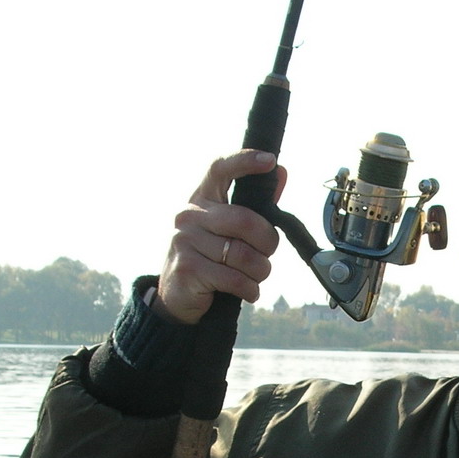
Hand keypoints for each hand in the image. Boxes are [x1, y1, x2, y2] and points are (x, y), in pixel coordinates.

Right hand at [155, 150, 286, 323]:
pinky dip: (250, 290)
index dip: (245, 161)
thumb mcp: (227, 229)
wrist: (178, 296)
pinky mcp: (188, 269)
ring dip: (260, 272)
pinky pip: (236, 279)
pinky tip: (246, 291)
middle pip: (246, 221)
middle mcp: (190, 215)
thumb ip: (255, 204)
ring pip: (245, 256)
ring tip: (253, 277)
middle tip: (266, 255)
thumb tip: (280, 172)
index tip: (270, 161)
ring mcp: (185, 241)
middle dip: (267, 243)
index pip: (220, 169)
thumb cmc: (211, 258)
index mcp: (202, 199)